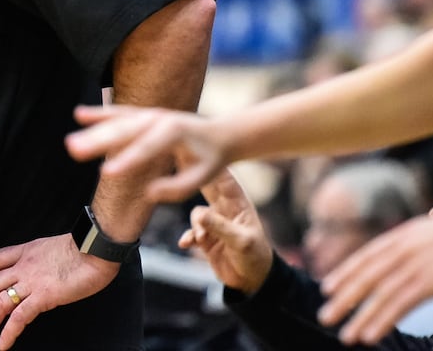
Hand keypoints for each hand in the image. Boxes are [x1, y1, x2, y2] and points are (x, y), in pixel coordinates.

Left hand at [0, 234, 117, 348]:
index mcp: (24, 251)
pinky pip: (20, 316)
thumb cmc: (82, 248)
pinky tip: (2, 344)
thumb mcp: (50, 248)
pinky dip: (8, 332)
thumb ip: (37, 260)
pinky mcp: (45, 295)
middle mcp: (23, 265)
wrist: (96, 247)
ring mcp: (32, 280)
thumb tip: (31, 274)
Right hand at [66, 105, 231, 204]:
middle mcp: (159, 118)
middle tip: (73, 150)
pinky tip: (80, 115)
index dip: (125, 161)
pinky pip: (119, 113)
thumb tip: (148, 193)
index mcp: (175, 132)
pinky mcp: (144, 115)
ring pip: (118, 122)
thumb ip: (177, 188)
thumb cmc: (210, 159)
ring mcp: (150, 114)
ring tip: (70, 143)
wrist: (219, 134)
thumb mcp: (202, 177)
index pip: (147, 148)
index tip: (104, 173)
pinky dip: (101, 114)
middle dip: (98, 141)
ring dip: (93, 130)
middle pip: (124, 131)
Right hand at [178, 169, 271, 294]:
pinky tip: (187, 244)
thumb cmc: (255, 257)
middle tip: (178, 173)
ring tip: (202, 239)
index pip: (222, 177)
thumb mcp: (241, 241)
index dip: (208, 163)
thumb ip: (219, 227)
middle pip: (205, 187)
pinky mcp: (207, 237)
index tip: (191, 151)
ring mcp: (215, 222)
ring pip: (196, 213)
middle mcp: (225, 208)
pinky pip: (191, 231)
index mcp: (238, 202)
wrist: (252, 281)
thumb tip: (198, 214)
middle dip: (192, 181)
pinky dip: (189, 237)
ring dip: (196, 226)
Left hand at [318, 205, 432, 344]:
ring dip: (358, 317)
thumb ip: (423, 235)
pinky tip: (369, 335)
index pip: (366, 256)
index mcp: (403, 235)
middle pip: (364, 276)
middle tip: (324, 315)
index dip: (346, 273)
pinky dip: (381, 321)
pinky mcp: (429, 280)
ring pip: (378, 294)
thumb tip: (419, 229)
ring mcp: (414, 263)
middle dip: (342, 298)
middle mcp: (402, 247)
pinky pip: (398, 305)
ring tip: (343, 335)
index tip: (328, 287)